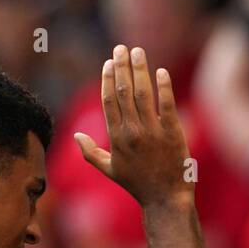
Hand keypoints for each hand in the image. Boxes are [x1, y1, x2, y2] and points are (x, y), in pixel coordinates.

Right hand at [74, 45, 192, 208]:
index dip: (107, 78)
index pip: (108, 100)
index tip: (109, 62)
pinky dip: (164, 87)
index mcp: (116, 137)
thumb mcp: (110, 171)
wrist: (166, 199)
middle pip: (123, 91)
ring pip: (143, 93)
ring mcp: (153, 132)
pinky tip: (161, 72)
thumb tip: (75, 135)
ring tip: (138, 52)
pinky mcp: (173, 134)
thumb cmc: (138, 185)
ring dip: (140, 70)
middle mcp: (132, 132)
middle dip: (121, 66)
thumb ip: (91, 153)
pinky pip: (167, 105)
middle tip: (122, 48)